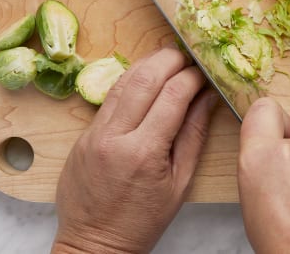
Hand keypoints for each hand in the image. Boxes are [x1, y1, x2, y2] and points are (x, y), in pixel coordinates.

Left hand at [52, 46, 218, 253]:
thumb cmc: (142, 221)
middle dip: (170, 59)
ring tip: (169, 59)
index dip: (193, 77)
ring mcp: (93, 134)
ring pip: (123, 82)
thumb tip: (207, 98)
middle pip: (144, 79)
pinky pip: (108, 98)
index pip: (173, 96)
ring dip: (148, 64)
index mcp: (144, 153)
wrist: (94, 244)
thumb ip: (193, 136)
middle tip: (188, 55)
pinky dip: (130, 83)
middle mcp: (114, 137)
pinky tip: (145, 80)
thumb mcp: (180, 183)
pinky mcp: (83, 135)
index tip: (204, 73)